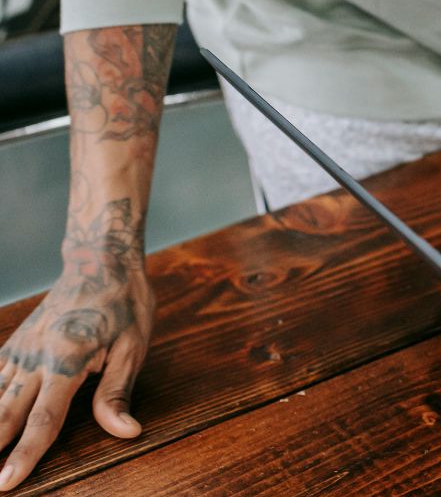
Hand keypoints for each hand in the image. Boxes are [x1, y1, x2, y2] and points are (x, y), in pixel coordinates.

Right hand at [0, 253, 154, 489]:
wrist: (101, 261)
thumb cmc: (124, 304)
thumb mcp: (134, 347)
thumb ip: (118, 393)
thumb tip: (126, 432)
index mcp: (66, 360)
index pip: (42, 420)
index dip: (24, 455)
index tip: (7, 482)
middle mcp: (34, 356)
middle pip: (5, 414)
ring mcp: (20, 349)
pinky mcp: (14, 343)